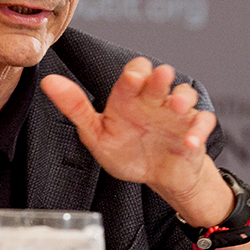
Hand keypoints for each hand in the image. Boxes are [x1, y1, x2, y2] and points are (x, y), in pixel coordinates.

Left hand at [40, 57, 217, 203]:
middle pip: (160, 78)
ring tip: (174, 107)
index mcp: (129, 97)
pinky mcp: (194, 131)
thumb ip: (75, 108)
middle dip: (160, 77)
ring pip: (185, 95)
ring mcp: (176, 114)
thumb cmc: (127, 150)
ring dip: (181, 99)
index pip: (133, 72)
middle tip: (159, 77)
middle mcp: (154, 100)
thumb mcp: (97, 134)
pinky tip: (188, 142)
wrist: (157, 176)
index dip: (134, 72)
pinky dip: (197, 131)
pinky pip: (202, 124)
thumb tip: (48, 82)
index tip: (132, 78)